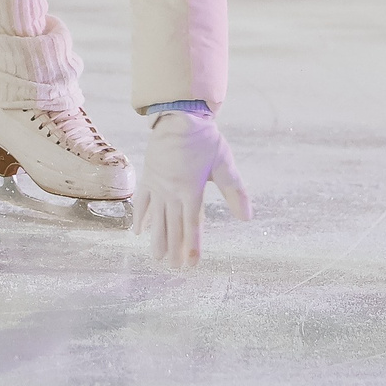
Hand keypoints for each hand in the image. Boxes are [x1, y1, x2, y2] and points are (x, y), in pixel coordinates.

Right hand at [130, 111, 251, 267]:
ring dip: (156, 238)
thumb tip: (247, 217)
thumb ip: (234, 192)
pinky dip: (140, 217)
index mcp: (191, 190)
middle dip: (174, 249)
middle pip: (172, 226)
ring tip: (156, 257)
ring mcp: (157, 185)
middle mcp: (172, 191)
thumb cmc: (203, 139)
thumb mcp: (224, 163)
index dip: (192, 246)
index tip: (191, 265)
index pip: (192, 225)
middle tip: (173, 268)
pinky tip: (138, 231)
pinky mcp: (148, 177)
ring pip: (156, 218)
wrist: (177, 116)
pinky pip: (142, 201)